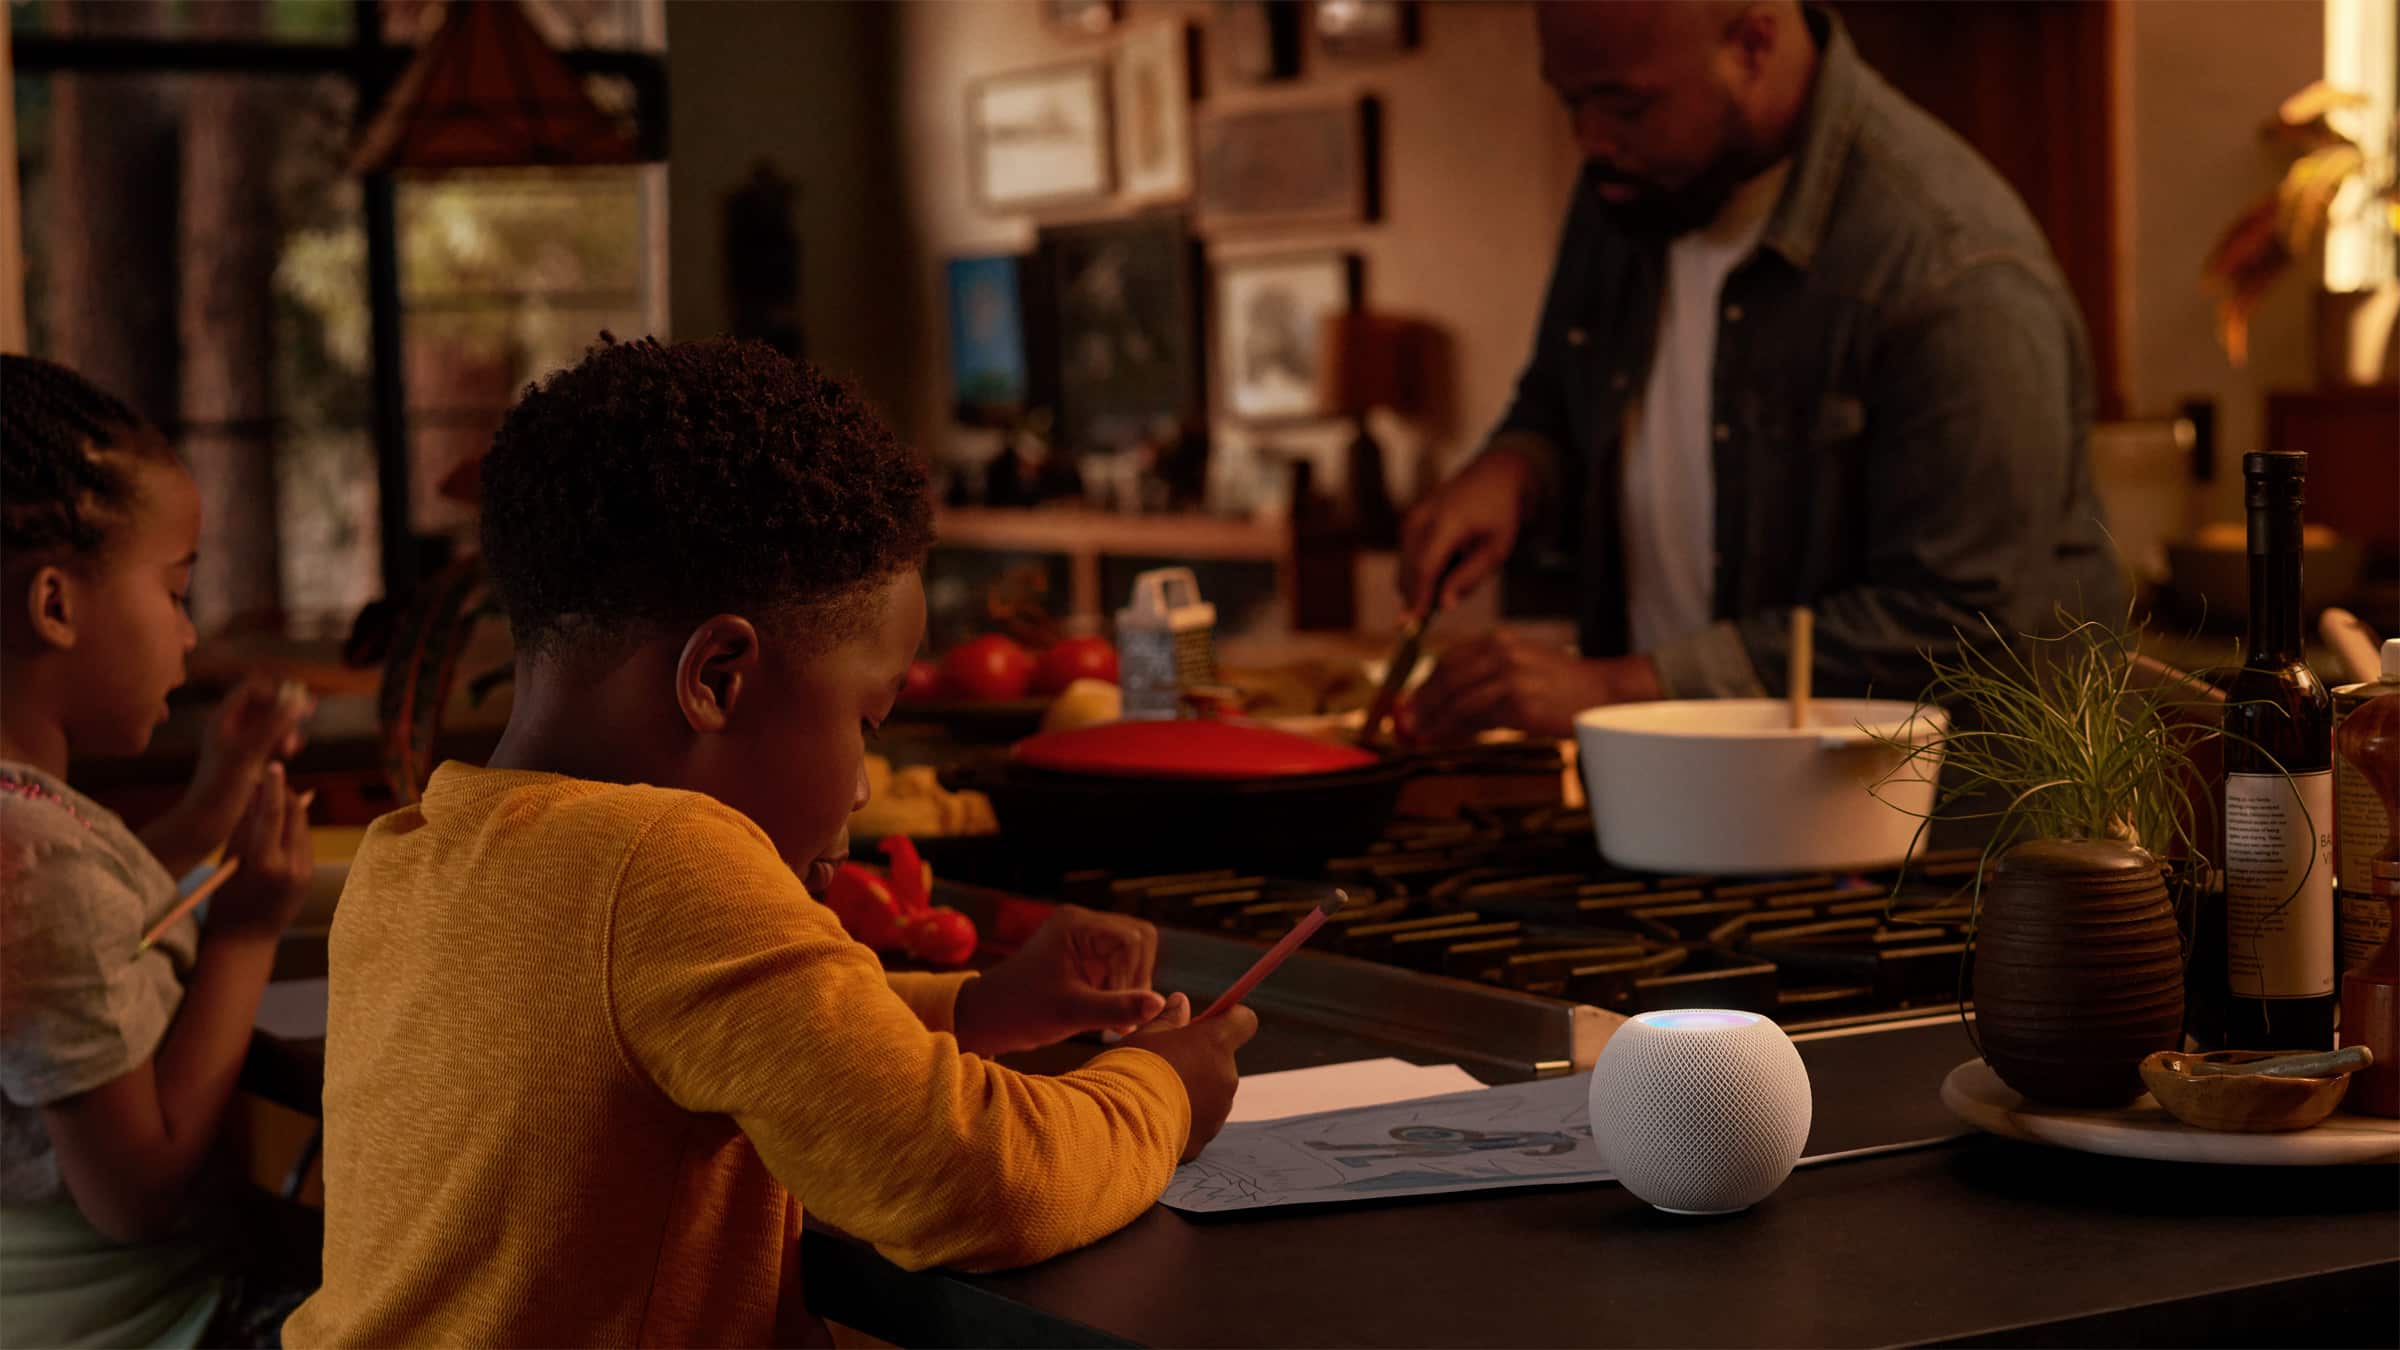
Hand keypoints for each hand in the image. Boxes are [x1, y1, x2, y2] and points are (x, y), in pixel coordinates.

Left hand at [154, 677, 313, 871]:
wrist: (204, 823)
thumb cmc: (220, 789)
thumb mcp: (248, 754)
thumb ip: (272, 725)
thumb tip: (298, 700)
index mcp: (223, 719)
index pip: (253, 688)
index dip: (276, 691)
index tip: (297, 705)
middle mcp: (231, 727)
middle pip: (265, 703)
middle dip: (286, 710)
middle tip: (304, 719)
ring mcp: (240, 744)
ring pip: (271, 723)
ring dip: (287, 728)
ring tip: (291, 746)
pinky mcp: (248, 761)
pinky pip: (271, 741)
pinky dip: (283, 742)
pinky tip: (288, 754)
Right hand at [206, 763, 314, 939]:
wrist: (246, 940)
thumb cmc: (225, 900)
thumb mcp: (229, 861)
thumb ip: (244, 827)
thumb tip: (255, 792)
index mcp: (265, 864)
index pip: (273, 814)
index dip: (273, 786)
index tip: (272, 765)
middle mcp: (291, 867)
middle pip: (295, 816)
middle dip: (284, 794)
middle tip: (270, 778)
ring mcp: (305, 873)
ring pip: (302, 827)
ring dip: (289, 809)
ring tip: (271, 797)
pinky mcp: (310, 876)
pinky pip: (304, 843)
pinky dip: (293, 828)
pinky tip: (279, 822)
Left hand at [952, 905, 1165, 1056]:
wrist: (989, 1017)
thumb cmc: (1020, 1010)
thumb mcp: (1070, 1012)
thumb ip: (1116, 1007)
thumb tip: (1160, 1004)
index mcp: (1076, 925)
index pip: (1132, 939)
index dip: (1132, 976)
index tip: (1118, 1010)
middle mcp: (1083, 924)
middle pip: (1141, 940)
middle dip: (1137, 978)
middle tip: (1122, 1015)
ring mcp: (1087, 939)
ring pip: (1136, 954)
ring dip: (1132, 986)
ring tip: (1114, 1019)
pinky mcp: (1088, 957)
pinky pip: (1123, 966)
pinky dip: (1123, 991)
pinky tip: (1109, 1016)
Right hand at [1122, 995, 1257, 1160]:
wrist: (1119, 1125)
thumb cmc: (1130, 1071)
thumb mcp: (1145, 1035)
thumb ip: (1168, 1019)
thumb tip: (1181, 1001)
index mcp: (1215, 1043)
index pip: (1243, 1020)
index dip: (1227, 1018)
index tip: (1205, 1022)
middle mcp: (1225, 1076)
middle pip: (1221, 1060)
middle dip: (1199, 1059)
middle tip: (1163, 1062)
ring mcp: (1218, 1111)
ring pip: (1210, 1093)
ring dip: (1191, 1090)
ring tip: (1152, 1094)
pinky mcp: (1204, 1138)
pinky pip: (1197, 1121)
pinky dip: (1182, 1117)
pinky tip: (1152, 1117)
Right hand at [1398, 444, 1537, 617]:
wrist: (1493, 475)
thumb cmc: (1500, 513)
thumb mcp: (1497, 549)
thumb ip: (1470, 578)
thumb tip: (1443, 606)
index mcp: (1446, 523)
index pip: (1424, 569)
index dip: (1416, 600)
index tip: (1409, 625)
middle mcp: (1421, 519)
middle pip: (1409, 572)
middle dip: (1423, 595)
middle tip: (1453, 594)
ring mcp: (1411, 519)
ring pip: (1406, 568)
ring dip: (1426, 582)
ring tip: (1462, 562)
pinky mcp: (1409, 523)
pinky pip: (1409, 559)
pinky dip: (1426, 569)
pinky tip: (1453, 555)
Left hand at [1414, 633, 1660, 741]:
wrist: (1601, 693)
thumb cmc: (1561, 685)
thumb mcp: (1520, 667)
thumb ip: (1484, 679)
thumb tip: (1445, 704)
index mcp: (1500, 641)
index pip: (1450, 660)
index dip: (1427, 684)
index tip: (1413, 702)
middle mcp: (1503, 654)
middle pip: (1448, 678)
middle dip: (1424, 703)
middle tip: (1409, 722)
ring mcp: (1511, 678)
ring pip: (1460, 701)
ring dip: (1437, 721)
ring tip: (1423, 735)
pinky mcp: (1520, 704)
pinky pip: (1480, 719)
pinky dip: (1459, 730)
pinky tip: (1449, 738)